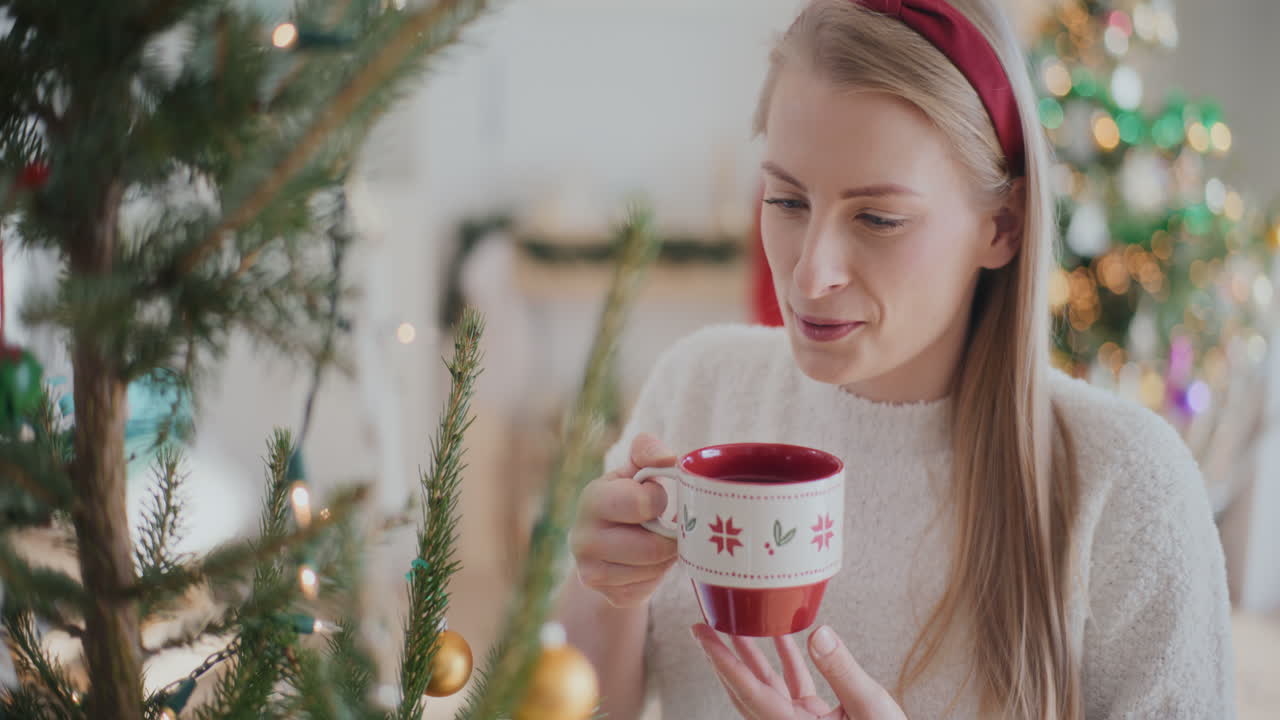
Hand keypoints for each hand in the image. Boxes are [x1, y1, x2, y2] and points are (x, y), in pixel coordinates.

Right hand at [569, 433, 678, 607]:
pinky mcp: (609, 596)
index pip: (643, 503)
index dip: (658, 499)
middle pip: (651, 547)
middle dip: (668, 536)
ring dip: (665, 557)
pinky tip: (647, 562)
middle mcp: (582, 539)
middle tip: (664, 526)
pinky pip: (648, 589)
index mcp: (592, 499)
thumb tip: (668, 458)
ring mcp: (591, 572)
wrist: (607, 542)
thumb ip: (648, 451)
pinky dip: (656, 575)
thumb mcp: (634, 469)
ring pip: (653, 569)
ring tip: (656, 541)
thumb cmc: (627, 497)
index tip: (652, 497)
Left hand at [692, 623, 907, 719]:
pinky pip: (791, 689)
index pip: (749, 692)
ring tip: (734, 625)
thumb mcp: (871, 708)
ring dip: (750, 657)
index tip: (701, 636)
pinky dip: (787, 663)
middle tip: (703, 625)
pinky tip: (785, 637)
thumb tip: (818, 634)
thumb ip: (842, 672)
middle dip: (724, 657)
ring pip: (765, 688)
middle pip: (746, 690)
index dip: (723, 662)